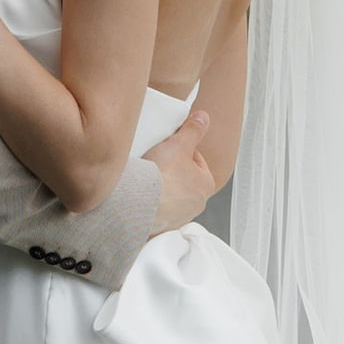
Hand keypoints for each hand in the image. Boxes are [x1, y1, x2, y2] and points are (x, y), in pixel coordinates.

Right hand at [147, 107, 216, 234]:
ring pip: (170, 194)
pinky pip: (157, 209)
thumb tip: (203, 118)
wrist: (138, 204)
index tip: (167, 147)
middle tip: (155, 161)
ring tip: (146, 177)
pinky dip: (151, 201)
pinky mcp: (161, 225)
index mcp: (205, 184)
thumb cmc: (161, 177)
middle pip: (182, 177)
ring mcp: (179, 217)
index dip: (179, 149)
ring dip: (160, 186)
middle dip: (170, 168)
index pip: (194, 159)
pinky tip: (142, 193)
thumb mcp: (179, 144)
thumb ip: (193, 130)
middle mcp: (197, 204)